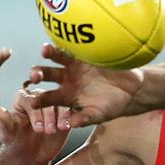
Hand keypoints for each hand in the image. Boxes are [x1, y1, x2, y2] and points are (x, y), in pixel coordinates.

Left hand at [0, 88, 70, 164]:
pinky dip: (70, 118)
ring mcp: (53, 105)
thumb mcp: (8, 133)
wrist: (30, 153)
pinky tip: (68, 127)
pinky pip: (70, 112)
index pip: (30, 100)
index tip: (36, 127)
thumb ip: (5, 122)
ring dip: (60, 116)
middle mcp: (39, 98)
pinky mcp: (65, 113)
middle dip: (48, 116)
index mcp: (23, 98)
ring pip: (60, 104)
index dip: (34, 113)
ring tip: (59, 129)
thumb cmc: (16, 141)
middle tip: (48, 131)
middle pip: (46, 100)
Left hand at [28, 44, 143, 126]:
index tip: (33, 102)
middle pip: (48, 76)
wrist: (131, 90)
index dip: (41, 100)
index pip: (49, 98)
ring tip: (45, 51)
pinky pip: (74, 47)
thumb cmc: (113, 105)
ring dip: (50, 54)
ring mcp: (74, 66)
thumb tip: (69, 125)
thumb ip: (84, 119)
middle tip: (34, 76)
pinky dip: (68, 44)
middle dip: (39, 74)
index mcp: (66, 96)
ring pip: (57, 59)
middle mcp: (67, 80)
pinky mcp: (84, 54)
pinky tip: (65, 38)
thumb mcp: (99, 115)